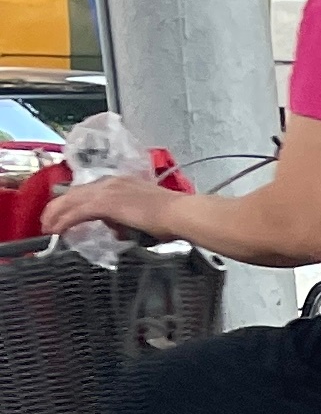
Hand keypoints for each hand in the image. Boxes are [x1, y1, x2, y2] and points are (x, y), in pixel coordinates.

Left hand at [39, 173, 185, 242]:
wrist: (180, 213)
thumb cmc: (172, 218)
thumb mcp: (145, 216)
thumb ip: (127, 220)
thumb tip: (117, 230)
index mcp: (121, 183)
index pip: (90, 191)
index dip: (75, 202)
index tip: (68, 213)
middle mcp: (110, 183)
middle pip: (74, 193)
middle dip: (58, 207)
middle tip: (48, 221)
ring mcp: (106, 192)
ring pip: (71, 201)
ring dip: (56, 214)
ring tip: (47, 227)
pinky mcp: (104, 204)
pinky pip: (76, 213)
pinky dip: (64, 221)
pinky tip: (56, 230)